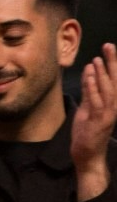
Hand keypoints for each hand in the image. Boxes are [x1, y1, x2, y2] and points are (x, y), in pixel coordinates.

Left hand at [73, 42, 115, 201]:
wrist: (87, 155)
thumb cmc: (88, 132)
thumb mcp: (88, 108)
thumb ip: (89, 91)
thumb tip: (90, 72)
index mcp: (113, 103)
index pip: (115, 80)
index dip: (114, 64)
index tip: (110, 48)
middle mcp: (114, 107)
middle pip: (115, 81)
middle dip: (113, 63)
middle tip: (109, 46)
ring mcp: (107, 114)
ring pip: (107, 90)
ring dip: (103, 73)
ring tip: (97, 58)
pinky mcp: (98, 121)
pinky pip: (96, 101)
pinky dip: (93, 87)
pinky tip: (90, 75)